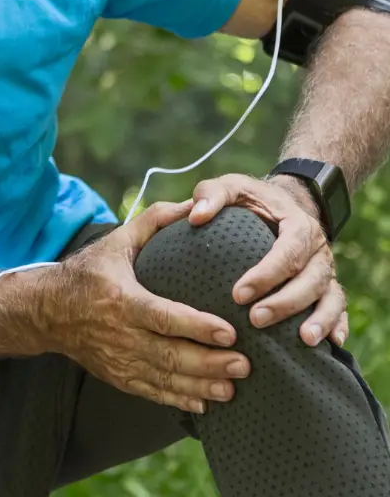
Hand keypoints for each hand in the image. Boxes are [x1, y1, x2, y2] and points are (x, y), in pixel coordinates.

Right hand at [36, 201, 248, 414]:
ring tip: (231, 388)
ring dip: (200, 386)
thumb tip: (191, 206)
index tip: (229, 332)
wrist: (47, 310)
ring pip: (164, 378)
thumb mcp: (115, 242)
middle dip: (209, 363)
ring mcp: (118, 358)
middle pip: (169, 354)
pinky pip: (151, 392)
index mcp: (120, 299)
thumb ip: (153, 222)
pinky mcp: (117, 375)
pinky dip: (177, 400)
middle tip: (244, 365)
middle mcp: (120, 333)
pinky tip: (204, 403)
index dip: (197, 327)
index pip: (163, 317)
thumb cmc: (87, 271)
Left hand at [188, 173, 345, 347]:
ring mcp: (326, 269)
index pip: (288, 251)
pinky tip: (330, 346)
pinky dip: (337, 325)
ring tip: (303, 341)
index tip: (237, 294)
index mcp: (297, 224)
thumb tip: (195, 216)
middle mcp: (317, 248)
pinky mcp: (328, 286)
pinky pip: (339, 307)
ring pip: (329, 296)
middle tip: (255, 319)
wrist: (279, 204)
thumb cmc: (249, 199)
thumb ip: (211, 195)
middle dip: (285, 302)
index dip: (266, 274)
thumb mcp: (231, 187)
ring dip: (318, 319)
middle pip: (310, 279)